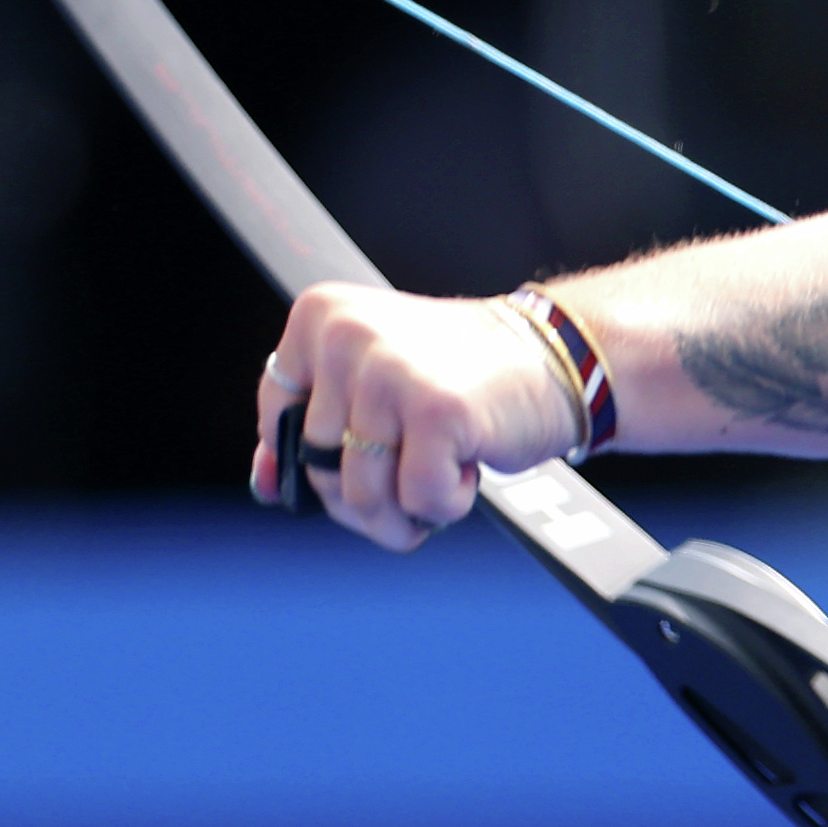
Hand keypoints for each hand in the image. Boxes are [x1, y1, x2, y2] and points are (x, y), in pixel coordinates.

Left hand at [251, 283, 579, 550]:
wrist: (560, 356)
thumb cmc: (465, 377)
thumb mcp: (374, 384)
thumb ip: (313, 427)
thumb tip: (267, 486)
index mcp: (321, 318)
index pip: (276, 419)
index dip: (313, 460)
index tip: (361, 455)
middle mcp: (347, 336)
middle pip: (318, 467)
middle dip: (368, 494)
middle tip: (413, 473)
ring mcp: (389, 372)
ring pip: (362, 495)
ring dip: (407, 508)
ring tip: (444, 469)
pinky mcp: (435, 410)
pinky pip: (417, 501)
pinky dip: (447, 504)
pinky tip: (469, 464)